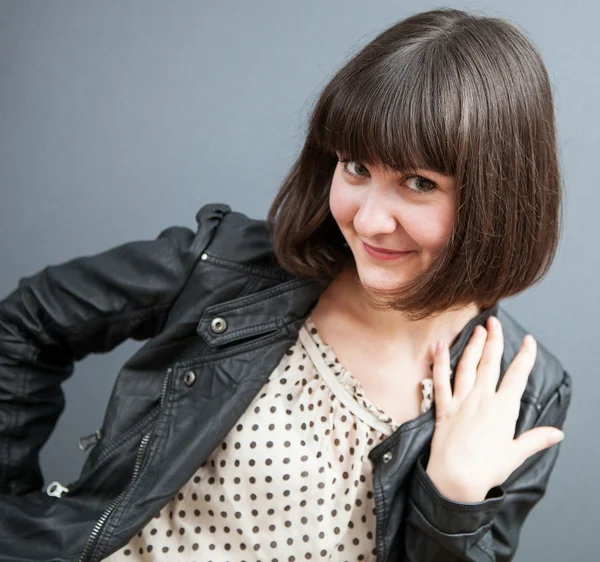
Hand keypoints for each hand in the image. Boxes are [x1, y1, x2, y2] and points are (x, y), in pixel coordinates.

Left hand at [425, 315, 564, 502]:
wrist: (456, 479)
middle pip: (490, 362)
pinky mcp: (443, 407)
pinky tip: (439, 345)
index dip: (524, 356)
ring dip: (472, 345)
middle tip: (495, 321)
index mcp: (503, 409)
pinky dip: (439, 362)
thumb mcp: (516, 454)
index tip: (528, 341)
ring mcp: (461, 401)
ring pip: (467, 366)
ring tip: (477, 329)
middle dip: (494, 339)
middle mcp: (482, 399)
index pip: (517, 375)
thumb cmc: (487, 469)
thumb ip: (536, 439)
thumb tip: (557, 433)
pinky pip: (440, 380)